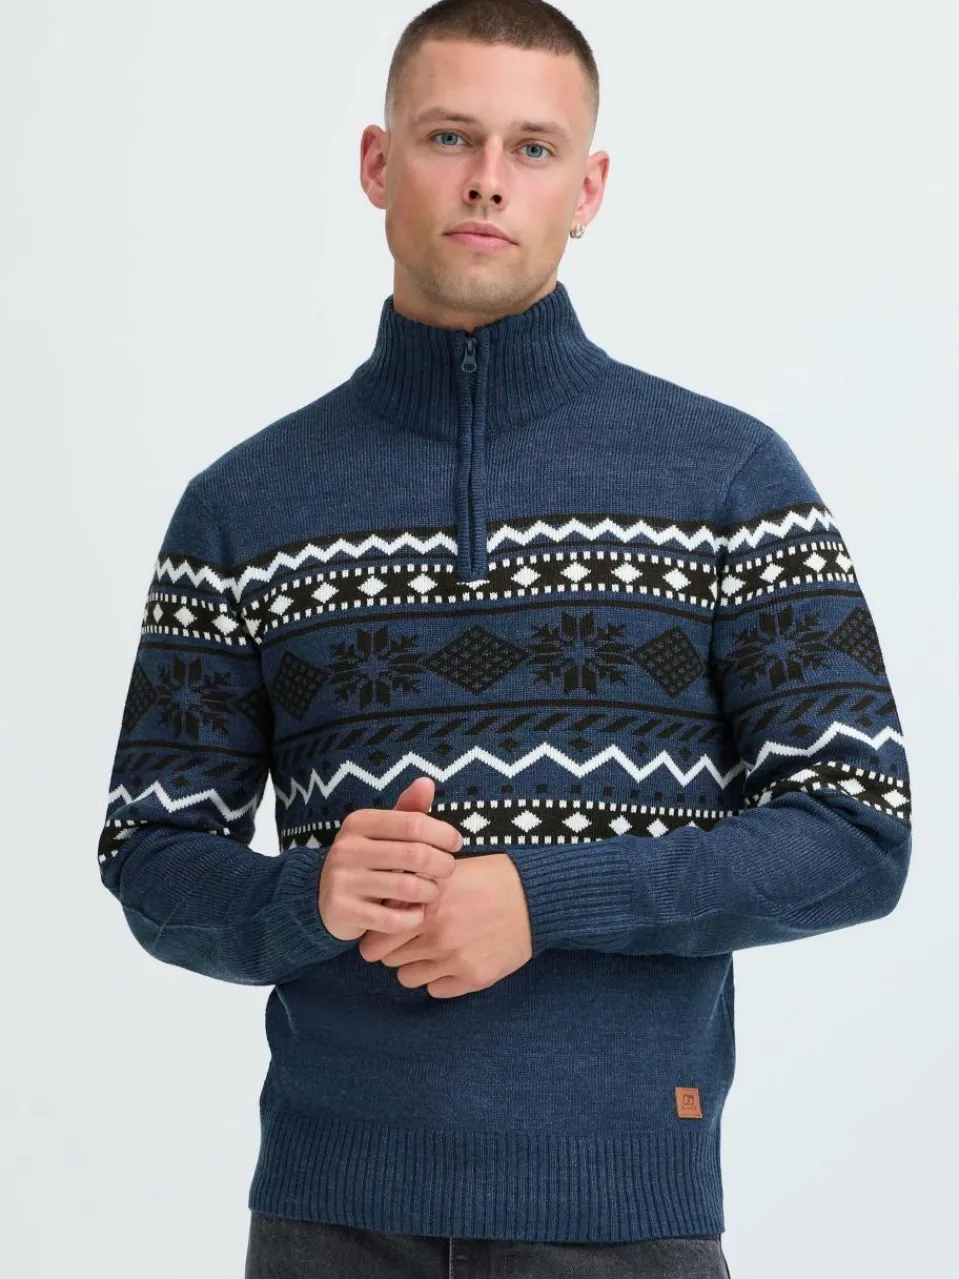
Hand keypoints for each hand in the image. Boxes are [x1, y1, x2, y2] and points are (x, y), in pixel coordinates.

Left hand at [358, 853, 532, 998]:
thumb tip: (381, 907)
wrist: (534, 897)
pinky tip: (455, 959)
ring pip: (409, 978)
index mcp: (425, 908)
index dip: (377, 938)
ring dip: (416, 965)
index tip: (384, 935)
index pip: (375, 942)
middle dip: (396, 949)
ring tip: (434, 949)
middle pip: (389, 960)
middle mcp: (436, 937)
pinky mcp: (474, 978)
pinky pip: (436, 990)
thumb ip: (411, 891)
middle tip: (413, 938)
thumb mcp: (445, 874)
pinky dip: (441, 978)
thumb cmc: (488, 879)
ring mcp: (455, 960)